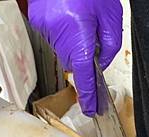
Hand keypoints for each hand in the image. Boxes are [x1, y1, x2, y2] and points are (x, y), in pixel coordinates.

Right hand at [28, 0, 122, 115]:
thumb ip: (109, 45)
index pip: (84, 76)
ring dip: (74, 41)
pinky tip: (68, 13)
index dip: (88, 96)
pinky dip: (63, 31)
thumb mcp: (111, 16)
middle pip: (74, 62)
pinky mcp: (37, 21)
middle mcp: (59, 34)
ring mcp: (45, 28)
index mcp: (78, 34)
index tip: (92, 109)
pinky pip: (54, 36)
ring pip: (64, 49)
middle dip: (84, 55)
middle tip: (91, 33)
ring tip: (79, 17)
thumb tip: (100, 63)